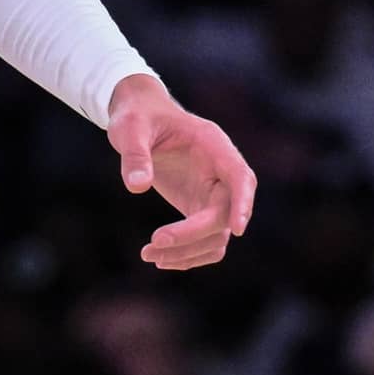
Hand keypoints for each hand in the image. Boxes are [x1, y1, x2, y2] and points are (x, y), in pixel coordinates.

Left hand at [107, 74, 255, 270]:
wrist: (139, 117)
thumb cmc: (138, 116)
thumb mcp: (130, 128)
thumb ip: (134, 155)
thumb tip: (137, 187)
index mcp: (213, 145)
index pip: (241, 177)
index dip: (243, 203)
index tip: (237, 229)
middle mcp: (220, 172)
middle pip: (224, 213)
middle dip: (193, 235)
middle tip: (154, 244)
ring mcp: (212, 192)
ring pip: (217, 235)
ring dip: (189, 252)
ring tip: (149, 256)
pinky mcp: (199, 206)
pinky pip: (205, 239)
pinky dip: (188, 253)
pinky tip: (160, 258)